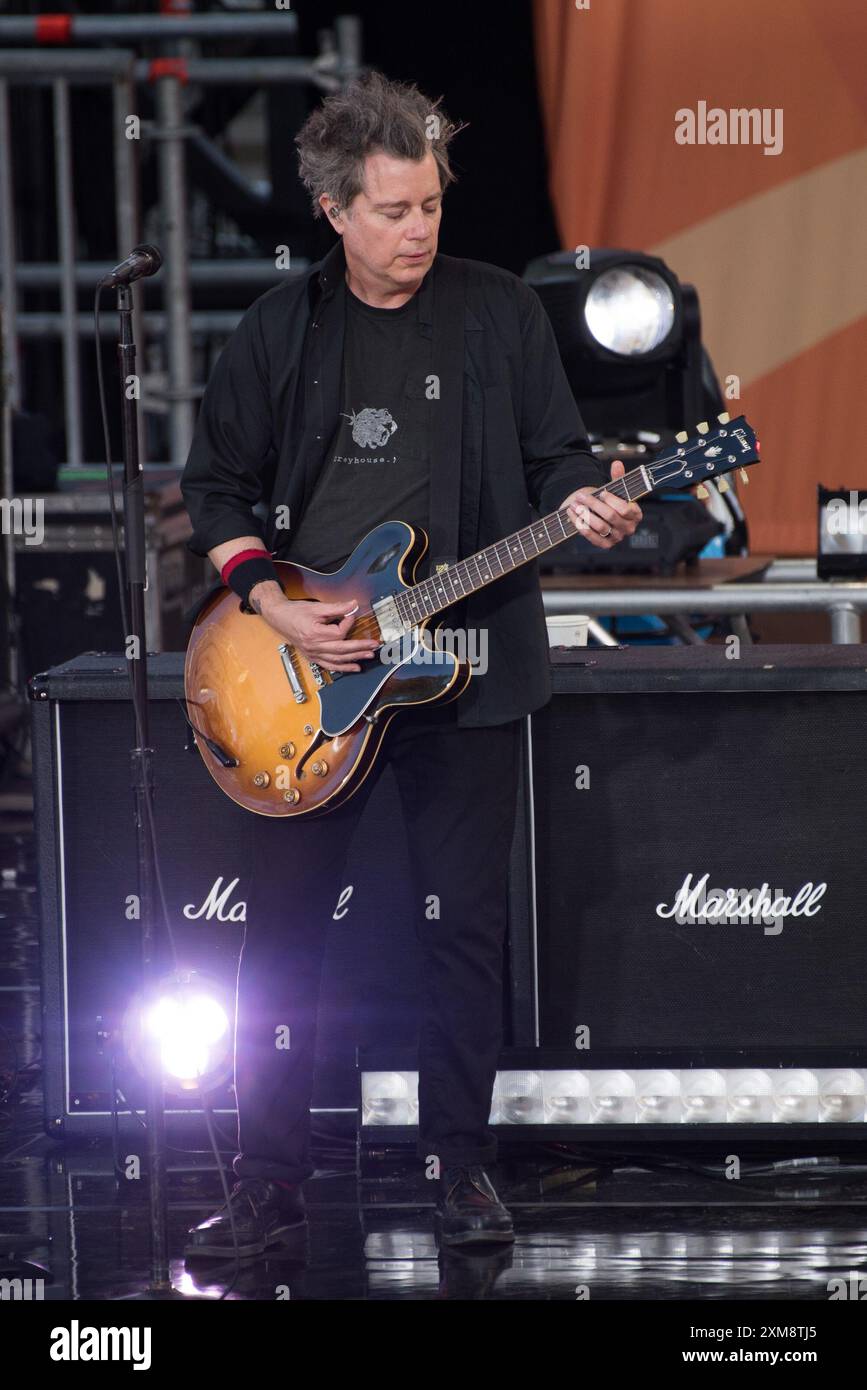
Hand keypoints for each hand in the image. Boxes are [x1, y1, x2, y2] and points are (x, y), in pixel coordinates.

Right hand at [252, 585, 379, 671]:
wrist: (279, 618)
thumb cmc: (296, 612)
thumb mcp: (317, 607)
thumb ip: (337, 608)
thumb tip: (354, 605)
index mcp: (315, 633)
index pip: (339, 633)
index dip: (348, 624)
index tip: (352, 616)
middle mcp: (314, 647)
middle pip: (342, 650)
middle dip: (360, 647)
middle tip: (374, 645)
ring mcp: (313, 654)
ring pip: (337, 660)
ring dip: (355, 658)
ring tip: (369, 655)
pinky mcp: (313, 657)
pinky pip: (330, 665)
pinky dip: (343, 668)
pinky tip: (355, 667)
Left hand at [561, 459, 642, 548]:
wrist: (605, 518)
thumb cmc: (613, 502)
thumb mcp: (617, 490)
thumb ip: (618, 478)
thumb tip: (617, 464)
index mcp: (635, 514)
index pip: (625, 509)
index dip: (612, 500)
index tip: (602, 492)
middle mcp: (629, 528)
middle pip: (611, 516)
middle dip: (594, 504)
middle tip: (581, 496)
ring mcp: (617, 538)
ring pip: (600, 527)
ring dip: (585, 515)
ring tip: (574, 505)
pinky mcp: (605, 544)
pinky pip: (591, 536)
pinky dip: (580, 525)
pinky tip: (572, 515)